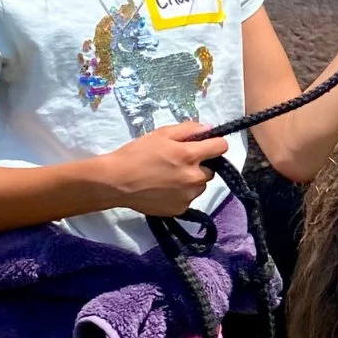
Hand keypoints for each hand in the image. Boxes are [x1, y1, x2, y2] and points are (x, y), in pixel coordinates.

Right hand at [102, 122, 229, 216]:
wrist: (116, 182)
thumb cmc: (136, 154)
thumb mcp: (161, 133)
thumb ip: (189, 129)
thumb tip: (210, 128)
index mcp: (190, 155)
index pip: (221, 147)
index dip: (214, 144)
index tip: (205, 146)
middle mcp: (194, 177)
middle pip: (211, 170)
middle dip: (200, 165)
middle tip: (179, 163)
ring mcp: (188, 196)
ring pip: (200, 186)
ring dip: (191, 181)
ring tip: (169, 178)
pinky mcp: (180, 209)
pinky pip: (189, 199)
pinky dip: (181, 194)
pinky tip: (164, 190)